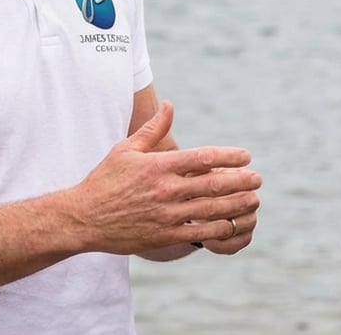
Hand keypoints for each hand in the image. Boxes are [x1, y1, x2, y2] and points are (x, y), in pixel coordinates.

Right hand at [69, 101, 261, 254]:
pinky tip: (233, 224)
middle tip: (258, 179)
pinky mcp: (164, 236)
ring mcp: (166, 215)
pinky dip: (219, 229)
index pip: (203, 158)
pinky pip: (198, 233)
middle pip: (214, 185)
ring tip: (253, 201)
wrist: (82, 218)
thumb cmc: (105, 179)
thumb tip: (170, 105)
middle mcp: (166, 190)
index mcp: (160, 166)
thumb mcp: (126, 149)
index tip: (246, 156)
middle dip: (241, 181)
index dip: (229, 157)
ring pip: (211, 210)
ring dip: (237, 205)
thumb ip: (153, 129)